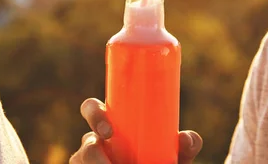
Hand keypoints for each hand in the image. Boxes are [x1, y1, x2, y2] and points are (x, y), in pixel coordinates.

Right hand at [70, 98, 202, 163]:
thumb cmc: (157, 163)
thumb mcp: (171, 157)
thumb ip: (183, 148)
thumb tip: (187, 137)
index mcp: (108, 125)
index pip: (91, 108)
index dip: (93, 114)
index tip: (108, 131)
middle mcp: (92, 144)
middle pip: (83, 141)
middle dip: (89, 152)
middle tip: (109, 163)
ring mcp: (85, 162)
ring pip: (80, 162)